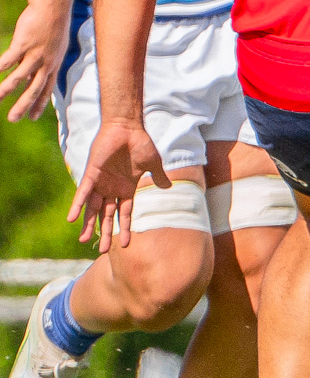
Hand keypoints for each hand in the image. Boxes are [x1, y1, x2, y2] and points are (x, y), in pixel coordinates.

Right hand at [0, 0, 70, 121]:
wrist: (54, 5)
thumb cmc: (52, 25)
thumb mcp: (54, 47)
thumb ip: (42, 62)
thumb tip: (30, 74)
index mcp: (54, 64)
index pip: (47, 88)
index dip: (40, 103)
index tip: (31, 117)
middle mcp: (47, 62)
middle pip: (35, 87)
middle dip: (24, 104)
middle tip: (13, 119)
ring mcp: (36, 52)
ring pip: (20, 76)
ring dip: (7, 88)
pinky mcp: (25, 42)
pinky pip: (9, 59)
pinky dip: (0, 67)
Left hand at [67, 119, 169, 252]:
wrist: (127, 127)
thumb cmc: (141, 143)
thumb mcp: (153, 164)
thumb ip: (159, 176)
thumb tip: (168, 187)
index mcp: (127, 189)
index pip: (124, 213)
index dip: (124, 228)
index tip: (125, 245)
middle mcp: (112, 189)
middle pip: (106, 215)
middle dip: (104, 232)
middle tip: (101, 250)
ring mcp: (101, 183)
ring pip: (93, 208)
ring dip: (89, 224)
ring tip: (84, 240)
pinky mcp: (91, 175)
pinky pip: (82, 194)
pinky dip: (77, 206)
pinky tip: (72, 219)